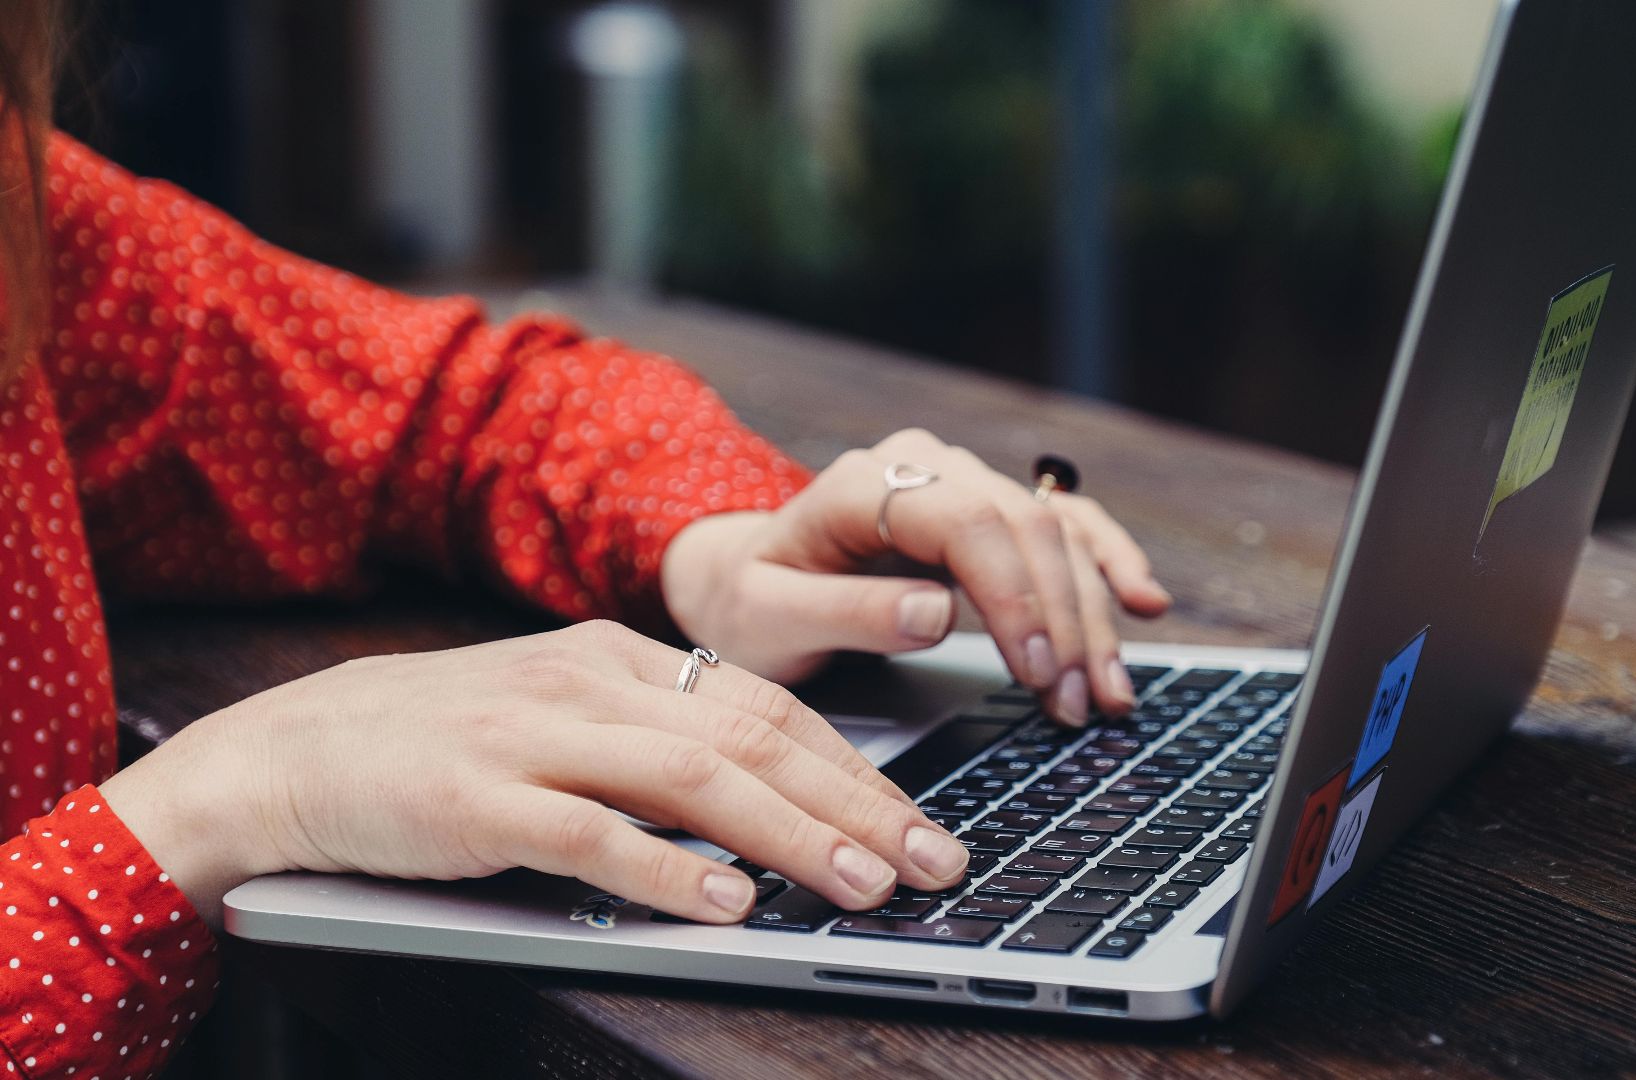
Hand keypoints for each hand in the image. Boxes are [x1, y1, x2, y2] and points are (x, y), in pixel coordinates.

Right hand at [99, 620, 970, 922]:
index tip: (923, 821)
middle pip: (752, 741)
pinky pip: (588, 836)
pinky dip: (663, 869)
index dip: (857, 767)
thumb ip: (657, 744)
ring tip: (860, 884)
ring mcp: (532, 737)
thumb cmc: (445, 744)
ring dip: (790, 835)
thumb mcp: (563, 715)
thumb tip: (774, 802)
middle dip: (856, 804)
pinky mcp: (477, 802)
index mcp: (619, 658)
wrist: (290, 749)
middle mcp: (589, 685)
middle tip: (930, 862)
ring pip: (690, 780)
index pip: (768, 709)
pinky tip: (726, 902)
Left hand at [660, 428, 1171, 725]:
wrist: (747, 577)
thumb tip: (936, 613)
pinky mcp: (987, 513)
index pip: (966, 522)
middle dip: (1063, 621)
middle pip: (1024, 528)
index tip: (1035, 669)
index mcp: (864, 483)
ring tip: (1105, 694)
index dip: (1013, 594)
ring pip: (1055, 533)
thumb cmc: (751, 601)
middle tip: (1075, 704)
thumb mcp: (769, 619)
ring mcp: (962, 484)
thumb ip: (845, 614)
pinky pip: (1064, 526)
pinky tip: (1144, 603)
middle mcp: (924, 468)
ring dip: (1092, 614)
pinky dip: (1106, 563)